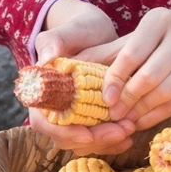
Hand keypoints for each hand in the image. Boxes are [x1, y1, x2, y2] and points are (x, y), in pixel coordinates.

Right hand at [24, 0, 135, 155]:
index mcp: (41, 89)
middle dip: (93, 140)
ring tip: (129, 131)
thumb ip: (54, 41)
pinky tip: (129, 136)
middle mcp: (51, 107)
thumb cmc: (80, 29)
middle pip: (65, 137)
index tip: (87, 133)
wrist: (94, 32)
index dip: (63, 131)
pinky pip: (95, 137)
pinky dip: (111, 140)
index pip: (43, 121)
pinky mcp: (86, 118)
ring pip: (81, 142)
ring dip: (105, 142)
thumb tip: (46, 59)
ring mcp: (70, 115)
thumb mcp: (69, 30)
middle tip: (121, 131)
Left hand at [96, 6, 170, 133]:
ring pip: (164, 92)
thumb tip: (70, 66)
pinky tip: (142, 121)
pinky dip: (157, 116)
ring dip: (142, 111)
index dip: (115, 79)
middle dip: (128, 99)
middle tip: (113, 114)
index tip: (105, 98)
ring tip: (125, 120)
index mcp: (159, 20)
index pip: (132, 54)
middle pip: (149, 77)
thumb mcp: (141, 36)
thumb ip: (108, 51)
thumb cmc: (168, 38)